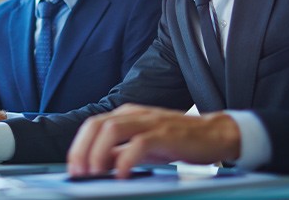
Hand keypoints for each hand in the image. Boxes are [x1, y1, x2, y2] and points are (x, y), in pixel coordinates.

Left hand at [67, 103, 240, 178]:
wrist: (214, 134)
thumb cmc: (177, 140)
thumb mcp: (142, 146)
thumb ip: (120, 152)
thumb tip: (96, 166)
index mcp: (126, 115)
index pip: (92, 125)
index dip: (78, 147)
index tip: (74, 169)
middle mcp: (134, 114)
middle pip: (96, 125)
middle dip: (82, 149)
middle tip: (80, 173)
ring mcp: (149, 122)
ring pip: (112, 129)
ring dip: (98, 153)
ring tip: (95, 173)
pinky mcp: (164, 133)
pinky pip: (138, 143)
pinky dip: (125, 159)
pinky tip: (122, 174)